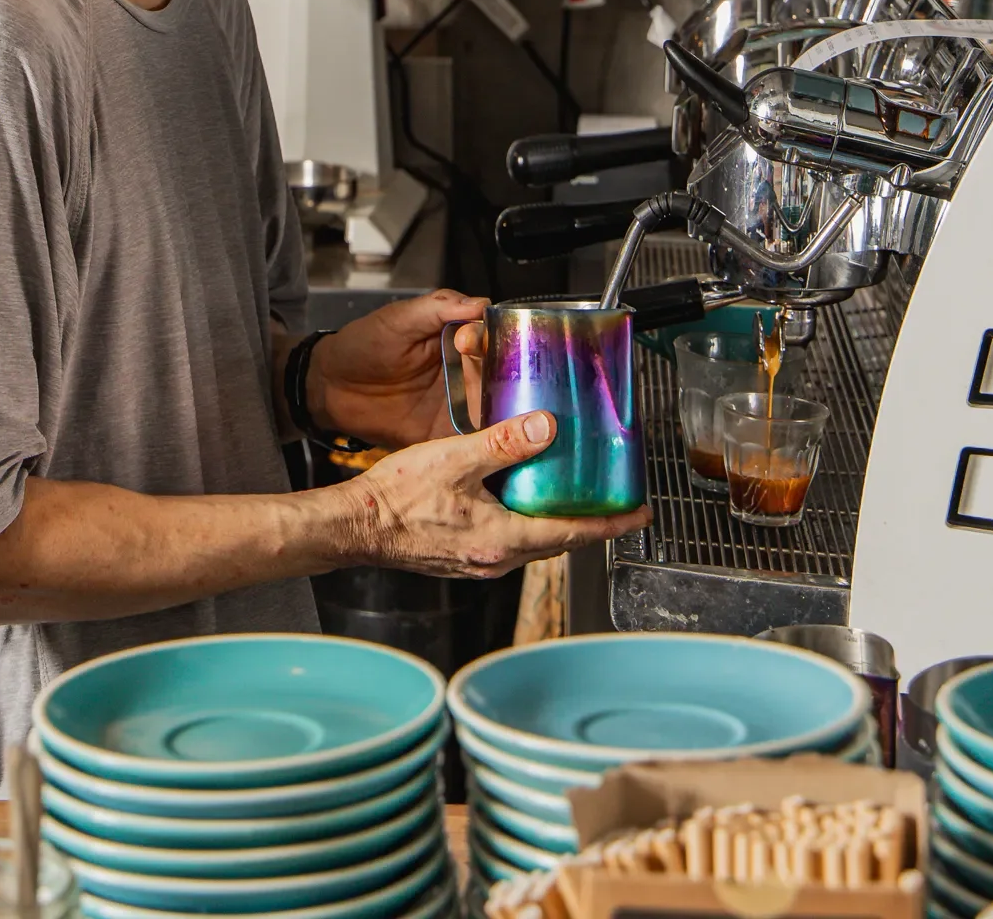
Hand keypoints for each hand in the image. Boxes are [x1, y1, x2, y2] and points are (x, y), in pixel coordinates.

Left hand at [307, 290, 486, 450]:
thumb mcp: (399, 319)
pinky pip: (473, 441)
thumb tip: (479, 303)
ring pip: (496, 409)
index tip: (466, 343)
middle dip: (504, 380)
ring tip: (503, 418)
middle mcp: (466, 372)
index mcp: (459, 339)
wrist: (332, 388)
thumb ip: (437, 307)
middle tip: (490, 384)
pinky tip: (489, 445)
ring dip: (504, 414)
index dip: (486, 340)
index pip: (491, 338)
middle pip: (502, 377)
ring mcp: (458, 405)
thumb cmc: (364, 345)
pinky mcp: (446, 434)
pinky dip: (485, 444)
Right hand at [337, 409, 651, 579]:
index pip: (572, 534)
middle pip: (557, 542)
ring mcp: (477, 562)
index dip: (610, 524)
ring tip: (570, 496)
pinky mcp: (461, 557)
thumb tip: (547, 429)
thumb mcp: (456, 458)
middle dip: (587, 523)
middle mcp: (494, 560)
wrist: (354, 526)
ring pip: (532, 543)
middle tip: (612, 502)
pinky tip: (517, 499)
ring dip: (555, 523)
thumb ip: (504, 443)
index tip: (638, 515)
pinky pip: (508, 542)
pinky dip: (525, 523)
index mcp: (501, 539)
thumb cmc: (396, 498)